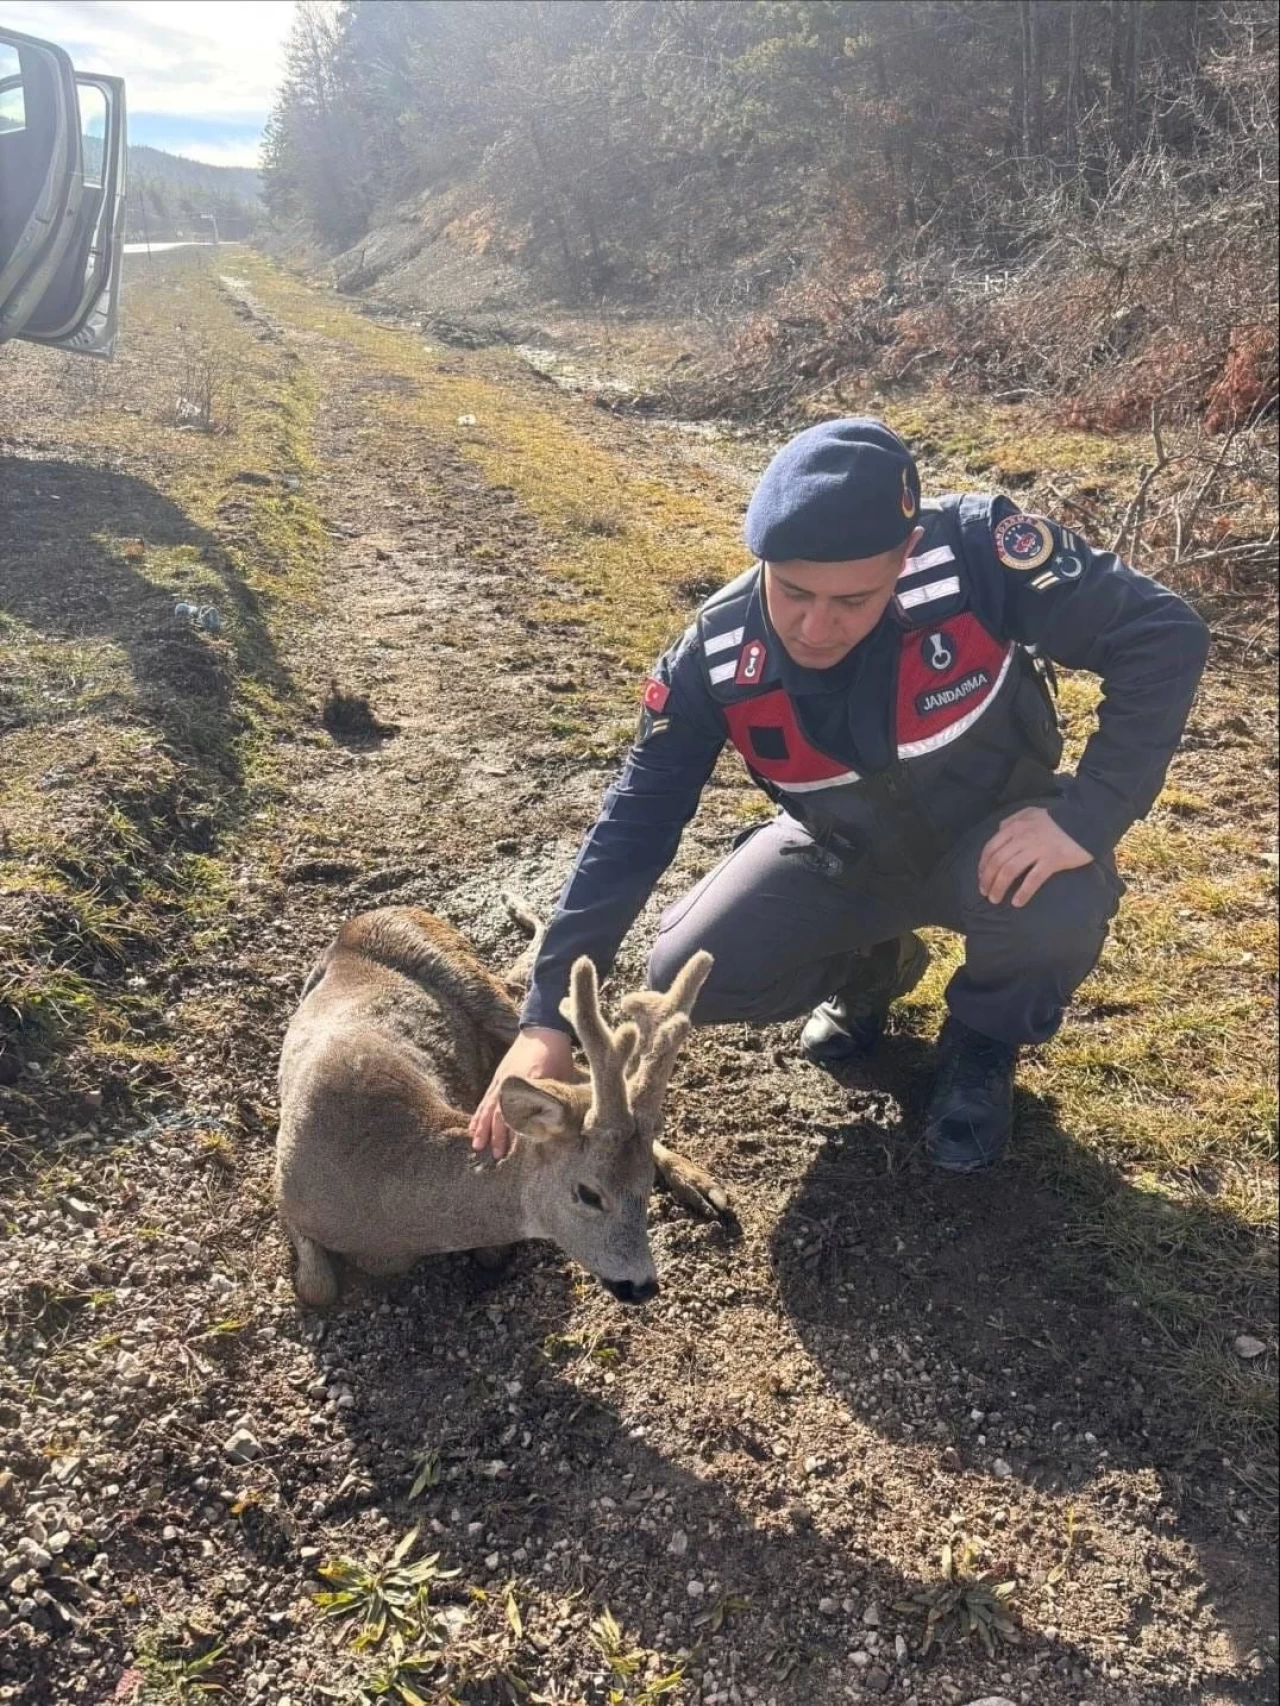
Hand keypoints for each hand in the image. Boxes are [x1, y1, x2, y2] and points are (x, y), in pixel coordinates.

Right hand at [469, 1027, 575, 1158]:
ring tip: (478, 1146)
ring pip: (488, 1107)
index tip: (514, 1148)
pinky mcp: (498, 1077)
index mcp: (529, 1081)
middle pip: (499, 1111)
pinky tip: (473, 1127)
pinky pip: (485, 1099)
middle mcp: (510, 1081)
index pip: (518, 1109)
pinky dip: (479, 1114)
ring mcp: (502, 1079)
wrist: (543, 1028)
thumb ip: (554, 1098)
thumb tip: (554, 1122)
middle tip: (496, 1155)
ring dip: (482, 1128)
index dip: (515, 1130)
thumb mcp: (561, 1076)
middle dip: (496, 1135)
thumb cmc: (557, 1054)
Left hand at [978, 806, 1092, 907]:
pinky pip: (1033, 879)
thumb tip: (999, 830)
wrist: (1086, 820)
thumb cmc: (1057, 819)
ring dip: (999, 887)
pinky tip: (1017, 902)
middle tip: (985, 893)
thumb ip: (1013, 820)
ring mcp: (1037, 849)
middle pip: (997, 861)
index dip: (983, 865)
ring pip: (1010, 871)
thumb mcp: (1031, 813)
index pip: (991, 848)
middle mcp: (1023, 837)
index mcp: (1015, 826)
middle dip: (987, 879)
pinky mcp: (1053, 860)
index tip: (981, 878)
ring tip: (995, 899)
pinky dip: (1023, 892)